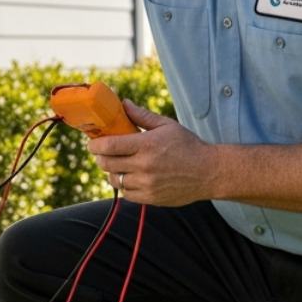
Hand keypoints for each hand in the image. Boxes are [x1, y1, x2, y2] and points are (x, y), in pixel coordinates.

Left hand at [87, 101, 217, 206]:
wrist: (209, 172)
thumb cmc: (188, 145)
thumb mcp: (167, 125)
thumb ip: (142, 116)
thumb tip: (123, 103)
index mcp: (147, 145)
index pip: (109, 146)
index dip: (95, 145)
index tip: (92, 143)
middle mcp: (145, 166)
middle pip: (107, 164)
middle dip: (100, 158)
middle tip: (102, 153)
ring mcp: (147, 184)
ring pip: (115, 180)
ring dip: (112, 173)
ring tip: (118, 166)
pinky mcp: (151, 198)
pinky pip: (126, 194)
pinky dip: (124, 186)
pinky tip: (130, 178)